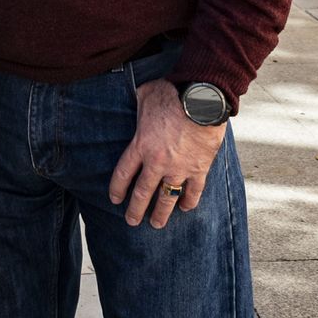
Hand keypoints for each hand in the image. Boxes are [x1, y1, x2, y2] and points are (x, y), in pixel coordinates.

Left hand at [109, 79, 226, 227]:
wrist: (202, 100)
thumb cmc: (171, 94)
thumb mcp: (145, 96)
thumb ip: (138, 105)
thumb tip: (137, 99)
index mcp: (140, 146)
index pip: (123, 174)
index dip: (117, 189)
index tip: (115, 200)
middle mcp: (157, 162)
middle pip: (143, 193)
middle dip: (135, 210)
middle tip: (132, 222)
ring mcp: (179, 168)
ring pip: (167, 198)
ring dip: (160, 213)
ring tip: (156, 224)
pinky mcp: (199, 169)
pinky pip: (193, 191)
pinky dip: (189, 201)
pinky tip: (185, 208)